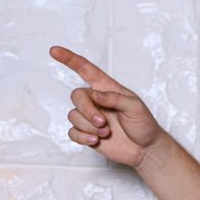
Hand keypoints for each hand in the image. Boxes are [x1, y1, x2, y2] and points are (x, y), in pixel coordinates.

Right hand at [50, 46, 166, 167]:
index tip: (54, 51)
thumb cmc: (143, 124)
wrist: (145, 148)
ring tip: (106, 132)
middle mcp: (95, 100)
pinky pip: (72, 132)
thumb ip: (116, 98)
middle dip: (87, 110)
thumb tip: (96, 95)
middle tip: (103, 122)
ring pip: (73, 115)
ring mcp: (89, 117)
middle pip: (76, 96)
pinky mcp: (86, 132)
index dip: (69, 59)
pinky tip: (96, 140)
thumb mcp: (135, 107)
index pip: (85, 69)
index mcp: (106, 88)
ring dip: (88, 126)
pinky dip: (83, 137)